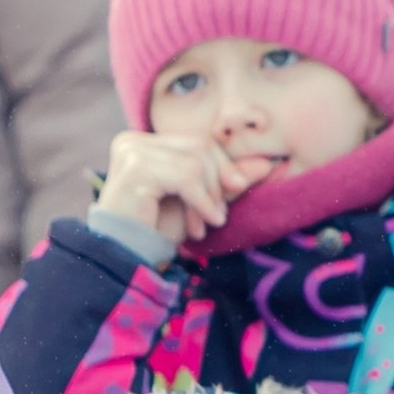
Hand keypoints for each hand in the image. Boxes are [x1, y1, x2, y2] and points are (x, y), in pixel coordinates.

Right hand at [96, 130, 272, 244]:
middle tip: (218, 217)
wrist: (126, 253)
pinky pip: (186, 177)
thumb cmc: (159, 227)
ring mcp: (130, 151)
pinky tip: (202, 224)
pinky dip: (202, 202)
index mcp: (145, 141)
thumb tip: (266, 164)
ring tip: (206, 224)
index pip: (200, 141)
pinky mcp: (134, 168)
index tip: (233, 193)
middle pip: (201, 146)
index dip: (223, 167)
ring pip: (196, 162)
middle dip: (217, 183)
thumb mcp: (201, 200)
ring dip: (209, 197)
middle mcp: (133, 139)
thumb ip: (227, 181)